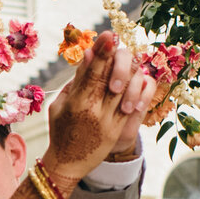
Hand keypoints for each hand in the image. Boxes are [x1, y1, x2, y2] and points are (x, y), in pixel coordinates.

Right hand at [43, 31, 159, 181]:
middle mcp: (94, 112)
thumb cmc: (61, 129)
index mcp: (76, 104)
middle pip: (110, 78)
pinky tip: (137, 77)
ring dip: (128, 72)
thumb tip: (88, 53)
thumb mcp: (60, 104)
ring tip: (124, 62)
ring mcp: (109, 122)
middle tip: (117, 40)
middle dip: (116, 57)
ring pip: (126, 90)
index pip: (92, 73)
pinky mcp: (119, 130)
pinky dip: (138, 90)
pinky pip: (135, 106)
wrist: (69, 163)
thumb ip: (76, 80)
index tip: (109, 35)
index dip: (102, 52)